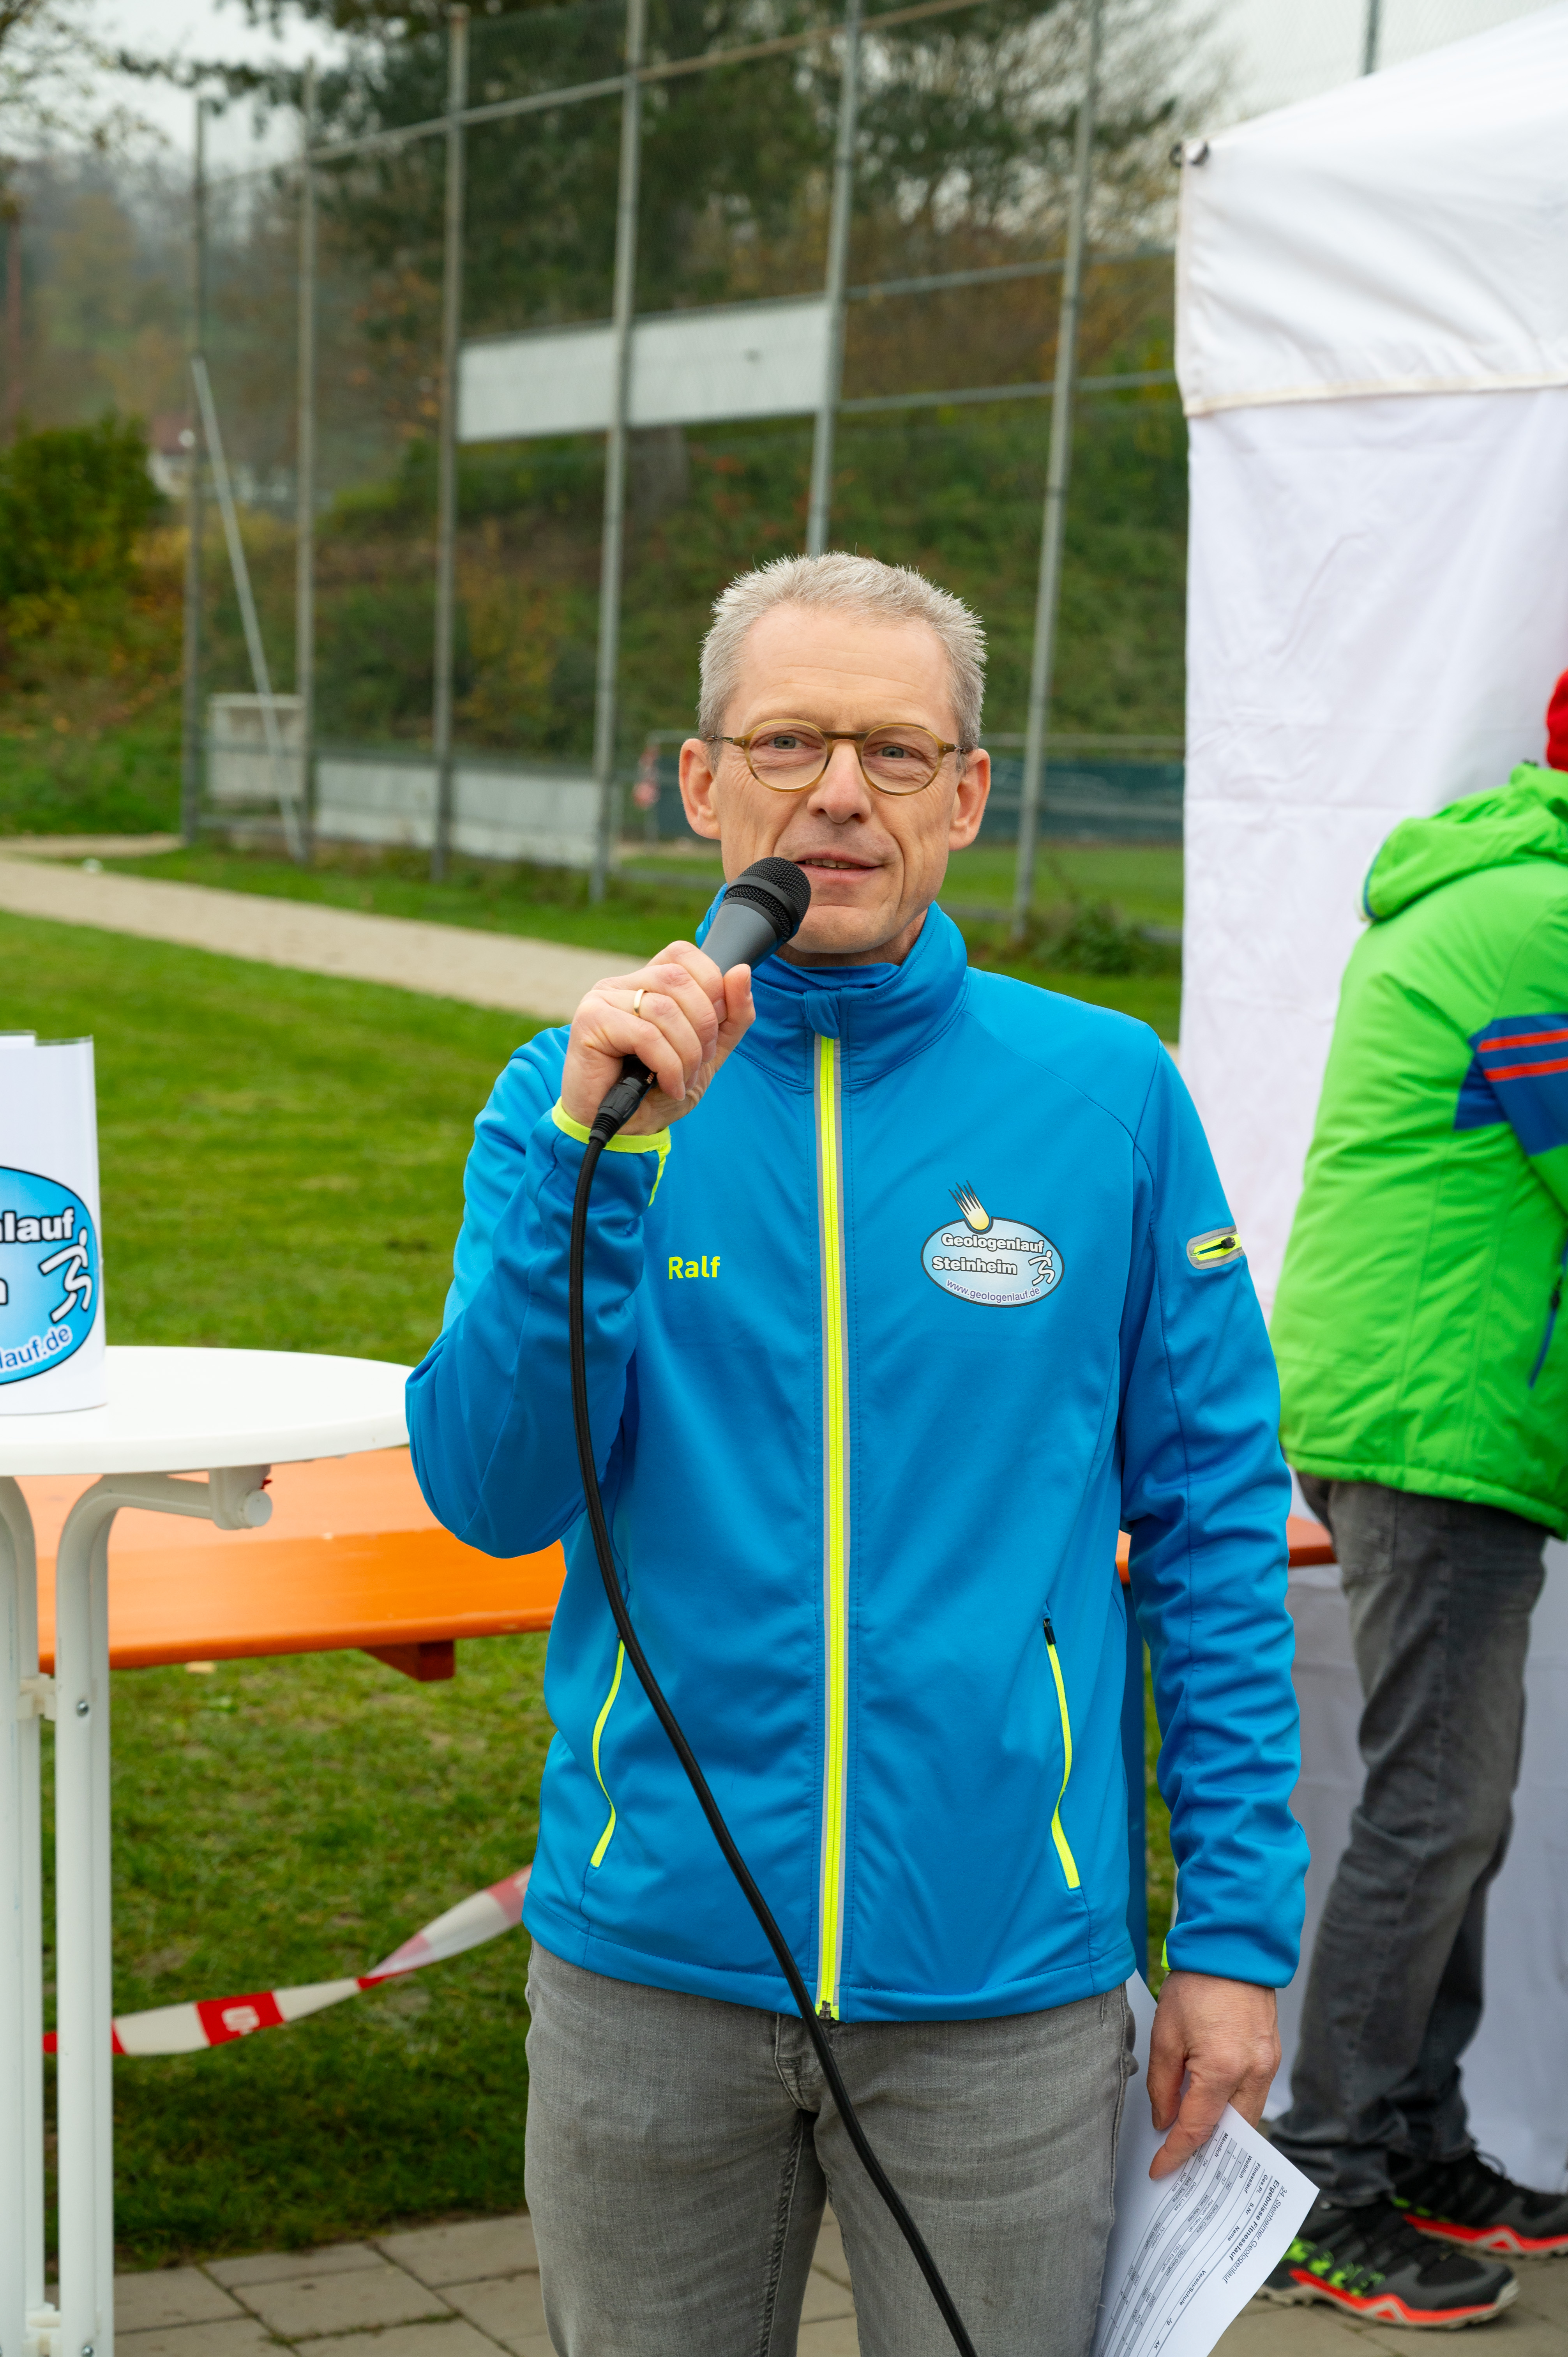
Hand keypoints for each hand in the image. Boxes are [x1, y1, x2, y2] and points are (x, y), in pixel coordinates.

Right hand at [560, 941, 754, 1136]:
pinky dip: (668, 1065)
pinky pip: (646, 1035)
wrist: (624, 1130)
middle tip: (698, 1064)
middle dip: (703, 1027)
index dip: (710, 986)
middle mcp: (622, 984)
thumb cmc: (658, 1090)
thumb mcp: (709, 1052)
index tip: (711, 1027)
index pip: (683, 954)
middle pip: (679, 979)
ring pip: (664, 1009)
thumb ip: (731, 1015)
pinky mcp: (590, 1021)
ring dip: (686, 1053)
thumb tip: (742, 971)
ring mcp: (602, 999)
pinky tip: (666, 1085)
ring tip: (681, 1079)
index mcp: (647, 982)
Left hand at [1146, 1971, 1279, 2179]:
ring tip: (1196, 2148)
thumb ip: (1163, 2084)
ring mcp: (1268, 2066)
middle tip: (1180, 2169)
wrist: (1231, 1949)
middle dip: (1206, 2154)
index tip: (1161, 2170)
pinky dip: (1234, 2112)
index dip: (1177, 2153)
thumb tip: (1165, 2121)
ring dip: (1223, 2135)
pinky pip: (1254, 2099)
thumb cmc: (1196, 1985)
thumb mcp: (1165, 2034)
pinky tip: (1215, 2114)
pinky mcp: (1272, 2057)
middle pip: (1231, 2133)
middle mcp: (1253, 2072)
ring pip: (1246, 2119)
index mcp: (1222, 2068)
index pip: (1198, 2128)